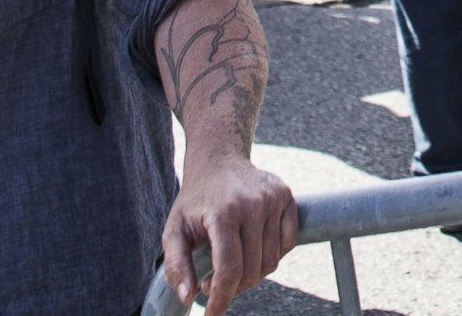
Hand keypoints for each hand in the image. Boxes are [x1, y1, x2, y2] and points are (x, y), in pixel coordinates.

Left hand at [161, 149, 296, 315]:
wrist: (219, 161)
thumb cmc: (194, 201)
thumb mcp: (173, 230)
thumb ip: (175, 265)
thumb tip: (187, 297)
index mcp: (223, 213)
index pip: (229, 269)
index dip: (221, 298)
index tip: (212, 315)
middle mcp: (252, 204)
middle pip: (252, 269)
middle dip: (233, 288)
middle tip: (213, 284)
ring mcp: (273, 199)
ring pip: (271, 261)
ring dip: (252, 275)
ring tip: (230, 268)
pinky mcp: (287, 197)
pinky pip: (287, 244)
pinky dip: (271, 257)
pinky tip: (251, 252)